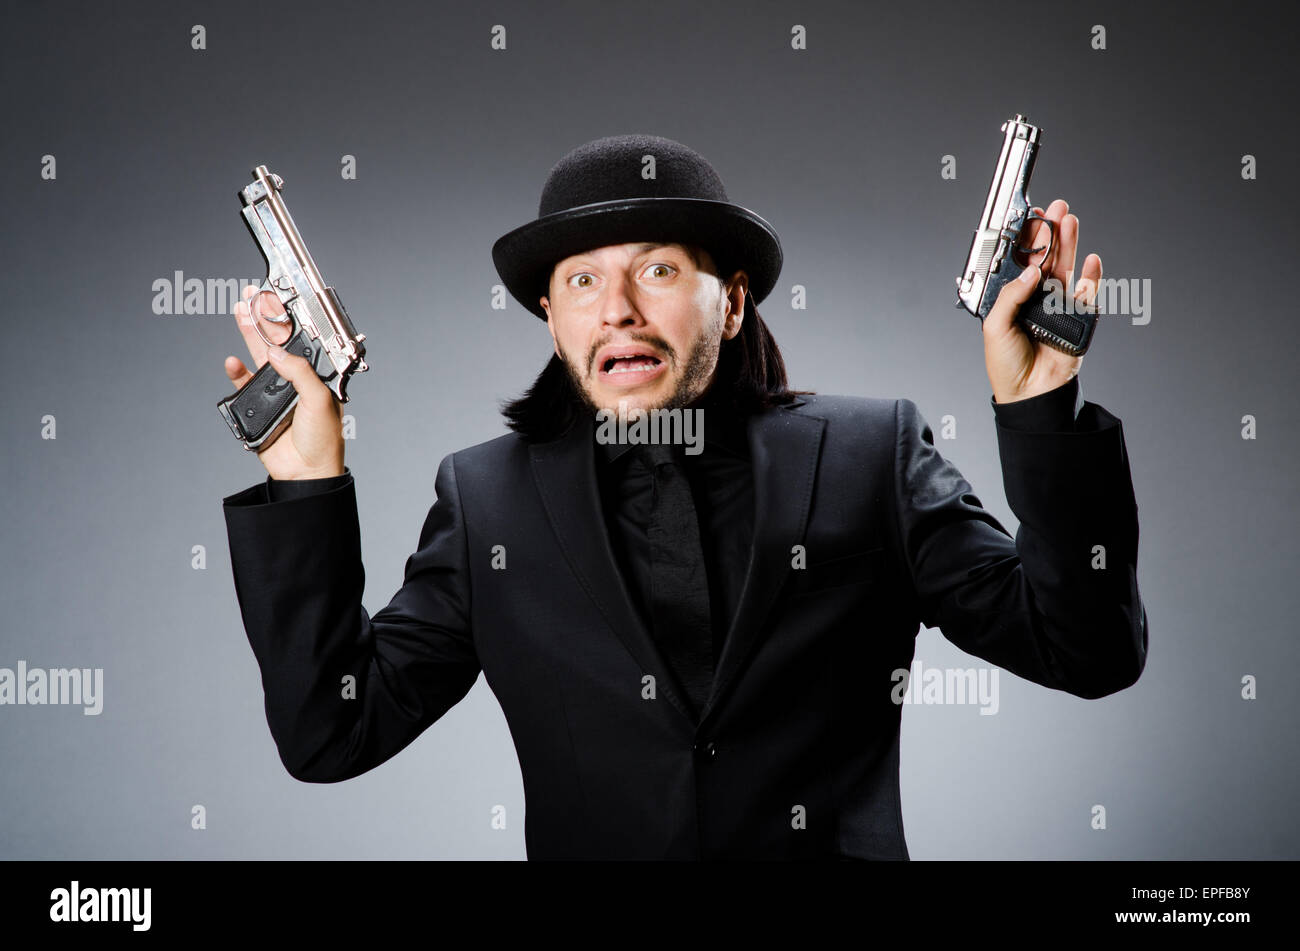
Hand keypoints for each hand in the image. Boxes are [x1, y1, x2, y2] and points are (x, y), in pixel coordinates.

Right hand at [223, 285, 344, 479]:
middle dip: (266, 317)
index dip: (290, 320)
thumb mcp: (319, 400)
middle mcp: (296, 379)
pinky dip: (236, 372)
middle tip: (253, 296)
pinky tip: (233, 361)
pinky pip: (243, 384)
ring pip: (259, 355)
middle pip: (278, 341)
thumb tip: (277, 353)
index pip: (302, 340)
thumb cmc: (324, 440)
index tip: (279, 299)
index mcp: (316, 375)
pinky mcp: (257, 405)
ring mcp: (276, 391)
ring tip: (241, 311)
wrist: (305, 472)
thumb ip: (299, 373)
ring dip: (250, 334)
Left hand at [983, 198, 1101, 403]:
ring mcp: (1058, 306)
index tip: (1031, 218)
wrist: (1030, 393)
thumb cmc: (1006, 365)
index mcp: (1013, 298)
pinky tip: (1091, 260)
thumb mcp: (995, 327)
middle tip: (1057, 209)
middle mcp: (1036, 298)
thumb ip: (1011, 296)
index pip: (1021, 261)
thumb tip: (1031, 271)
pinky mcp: (1078, 318)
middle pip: (1047, 258)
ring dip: (1070, 244)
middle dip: (1052, 232)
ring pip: (1066, 268)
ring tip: (1070, 221)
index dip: (1026, 240)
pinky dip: (1091, 277)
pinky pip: (1087, 294)